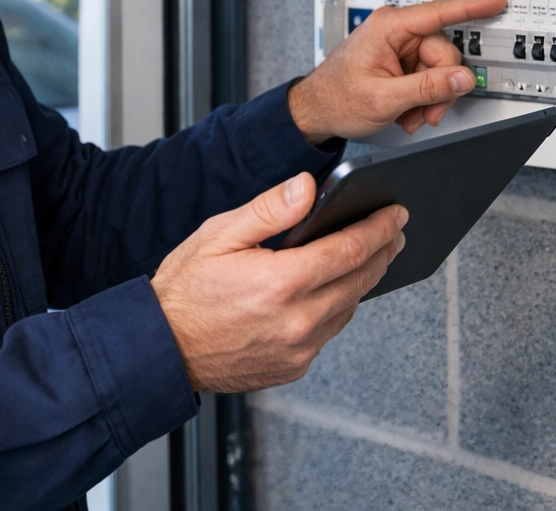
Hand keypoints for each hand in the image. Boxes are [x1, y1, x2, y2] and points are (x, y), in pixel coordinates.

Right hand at [150, 172, 405, 392]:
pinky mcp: (293, 367)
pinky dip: (338, 307)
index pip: (350, 249)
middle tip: (395, 231)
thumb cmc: (183, 291)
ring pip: (349, 308)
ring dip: (364, 280)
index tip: (395, 213)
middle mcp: (296, 321)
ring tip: (371, 255)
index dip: (379, 228)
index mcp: (280, 282)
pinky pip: (329, 332)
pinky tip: (334, 290)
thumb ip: (268, 209)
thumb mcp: (218, 235)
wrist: (161, 349)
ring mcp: (298, 349)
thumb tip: (307, 187)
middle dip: (383, 251)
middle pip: (360, 280)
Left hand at [289, 0, 506, 142]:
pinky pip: (428, 78)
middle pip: (445, 53)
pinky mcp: (400, 62)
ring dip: (431, 98)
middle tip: (428, 111)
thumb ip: (427, 88)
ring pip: (440, 70)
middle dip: (441, 87)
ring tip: (411, 115)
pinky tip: (408, 111)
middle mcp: (396, 31)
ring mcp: (399, 47)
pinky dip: (423, 99)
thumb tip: (462, 78)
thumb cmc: (336, 98)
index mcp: (389, 27)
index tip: (497, 2)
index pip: (440, 12)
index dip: (473, 7)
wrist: (316, 111)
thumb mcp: (385, 98)